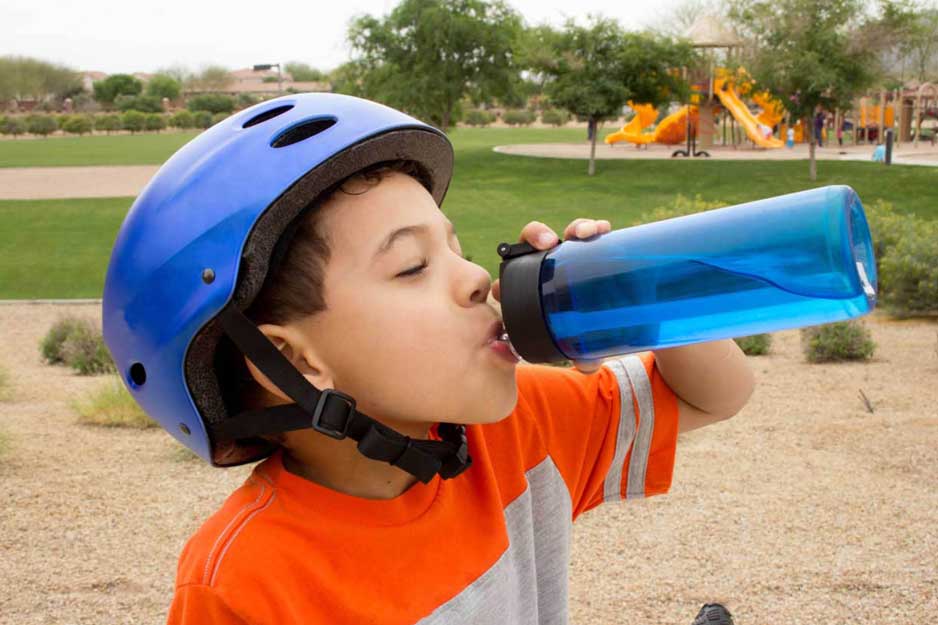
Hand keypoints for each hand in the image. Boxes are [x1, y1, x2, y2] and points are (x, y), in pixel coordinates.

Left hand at [492, 218, 611, 373]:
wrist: (628, 319)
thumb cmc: (594, 332)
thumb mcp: (587, 346)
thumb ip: (583, 354)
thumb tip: (584, 364)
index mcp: (537, 292)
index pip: (510, 282)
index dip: (503, 283)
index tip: (502, 290)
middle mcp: (554, 268)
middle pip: (534, 244)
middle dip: (534, 236)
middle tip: (546, 244)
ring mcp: (575, 257)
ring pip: (566, 233)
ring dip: (571, 228)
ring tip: (583, 234)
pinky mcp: (598, 250)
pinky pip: (593, 232)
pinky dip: (595, 227)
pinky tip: (603, 229)